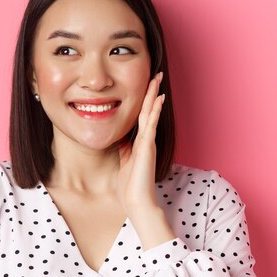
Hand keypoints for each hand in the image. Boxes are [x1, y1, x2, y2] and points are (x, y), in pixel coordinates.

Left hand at [116, 71, 164, 212]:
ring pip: (150, 113)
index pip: (141, 116)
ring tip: (157, 78)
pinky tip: (158, 98)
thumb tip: (119, 137)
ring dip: (153, 95)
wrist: (137, 202)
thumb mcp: (123, 161)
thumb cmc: (130, 186)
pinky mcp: (147, 146)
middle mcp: (145, 140)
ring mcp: (147, 142)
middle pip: (148, 110)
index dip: (143, 101)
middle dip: (151, 92)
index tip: (146, 86)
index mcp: (139, 142)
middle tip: (155, 74)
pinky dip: (154, 110)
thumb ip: (123, 148)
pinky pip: (151, 124)